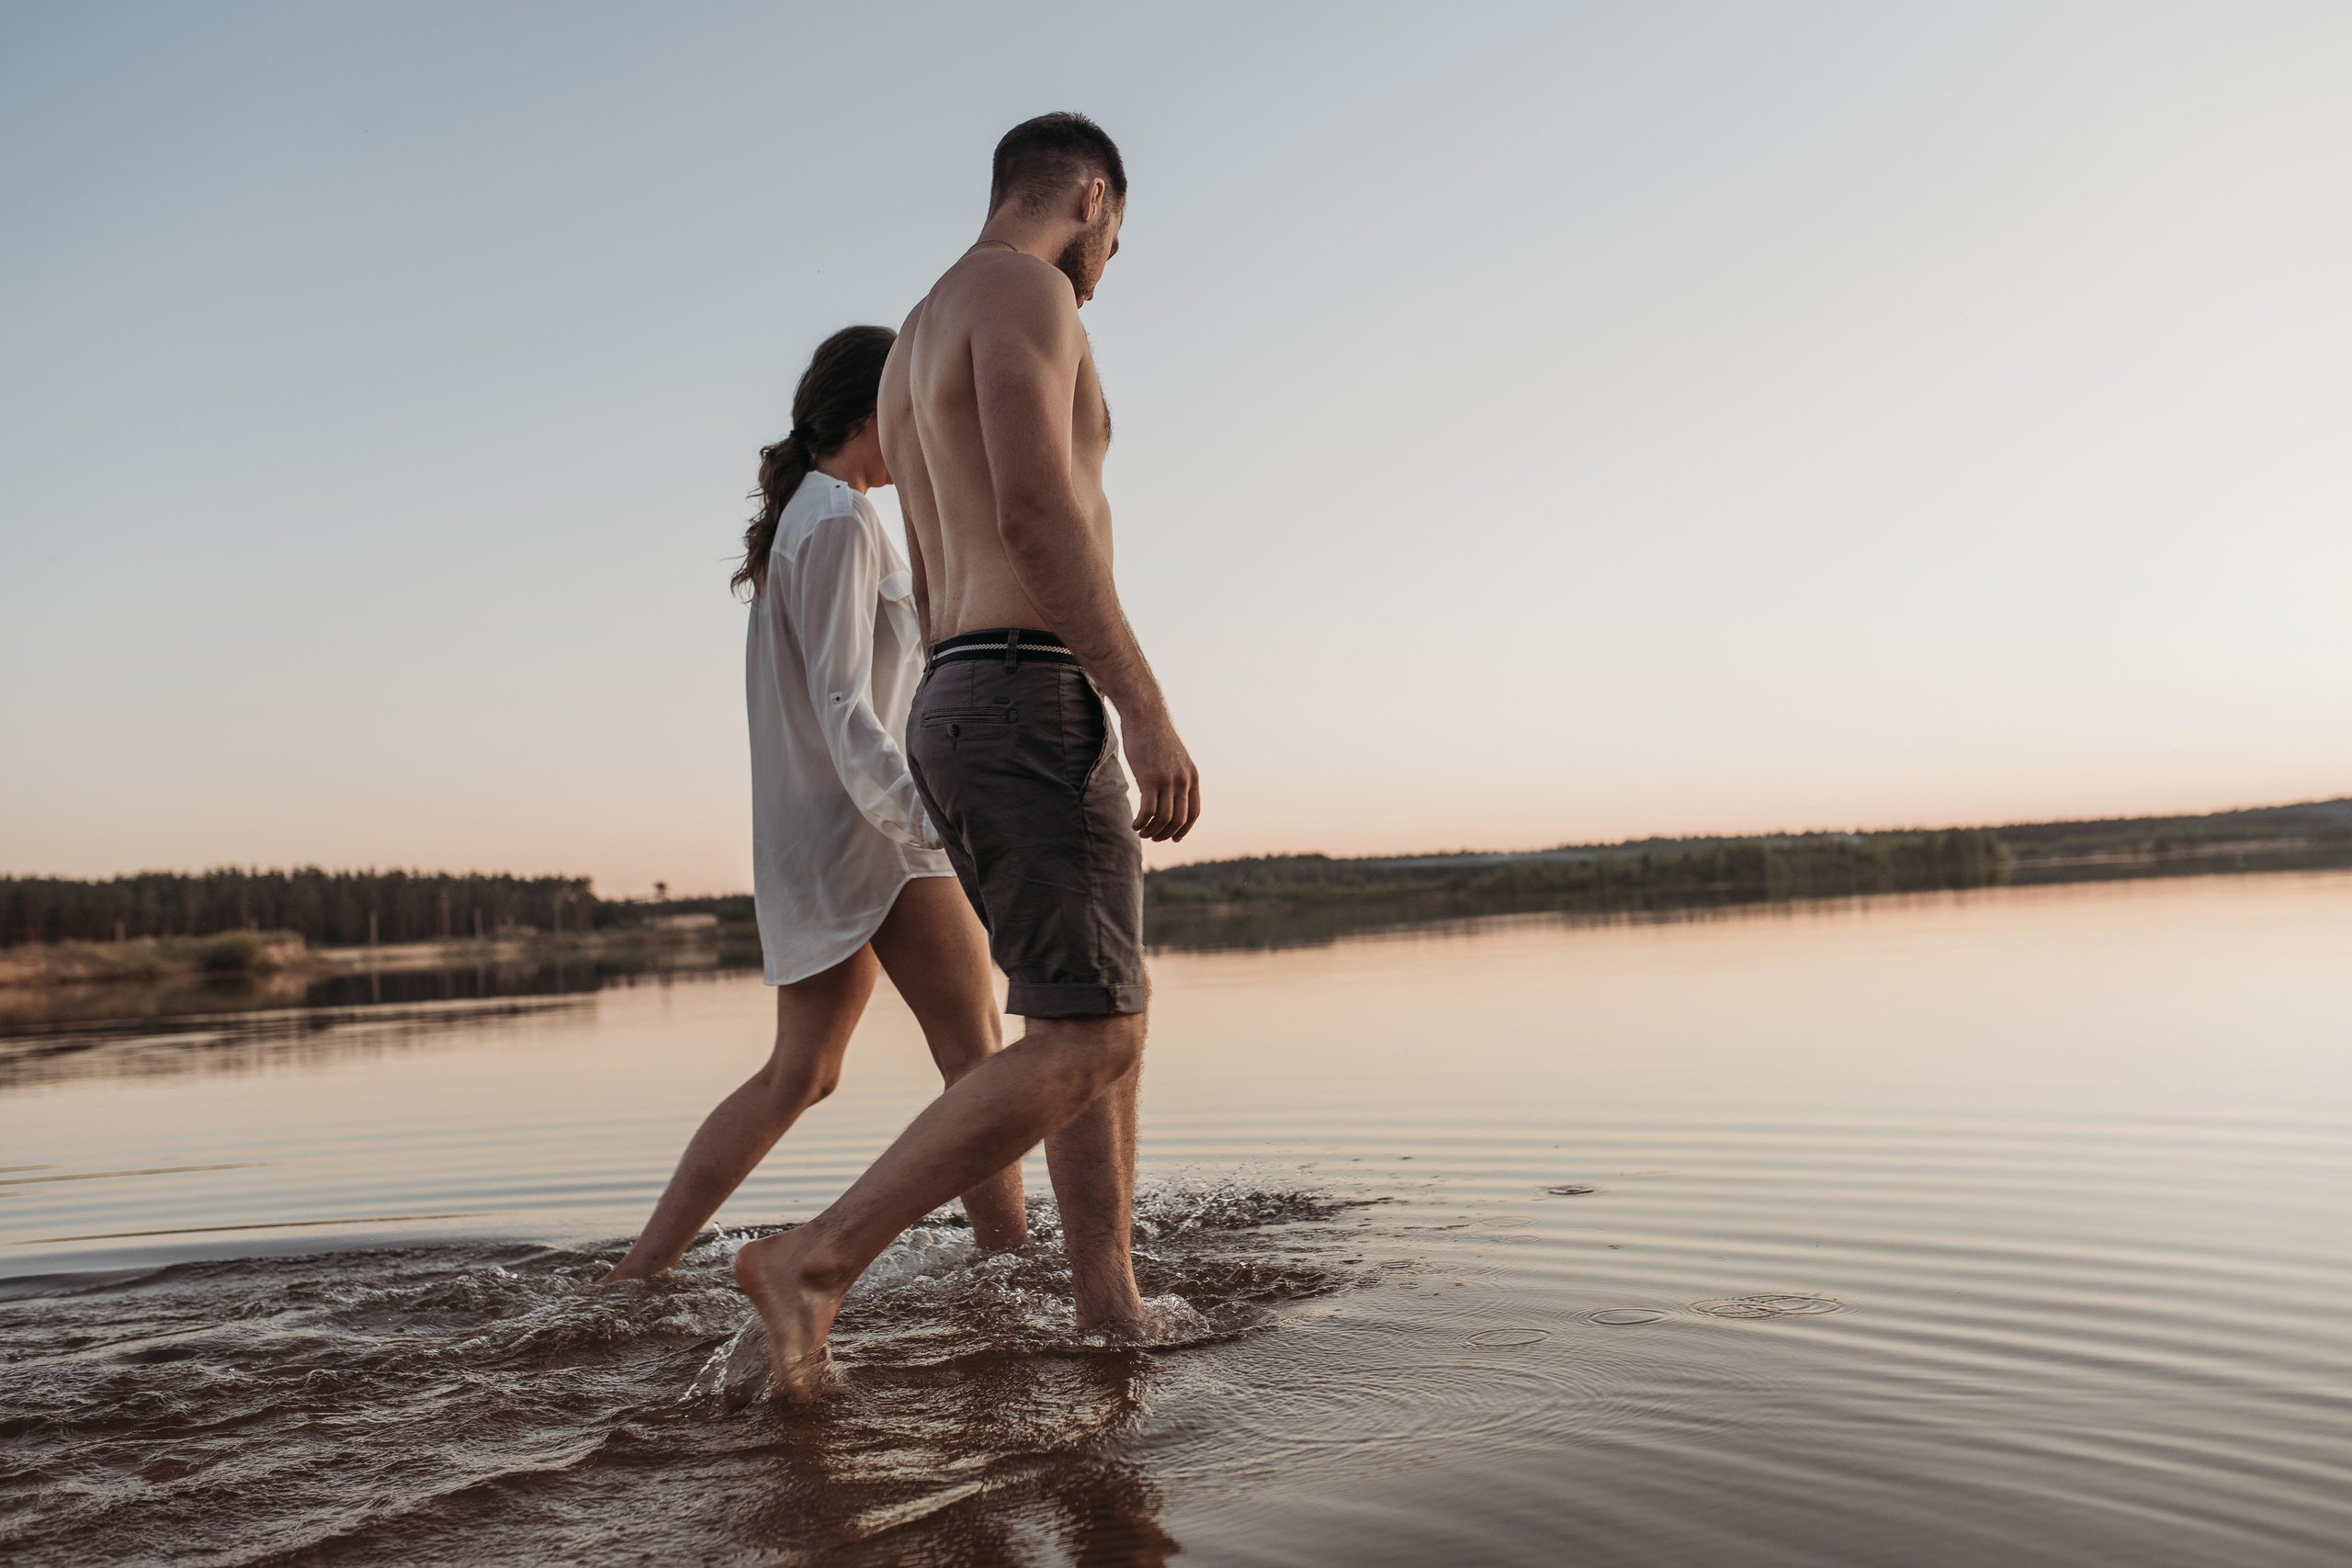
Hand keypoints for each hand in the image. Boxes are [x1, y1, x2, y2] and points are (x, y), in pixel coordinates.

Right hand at [1122, 709, 1200, 841]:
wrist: (1145, 717)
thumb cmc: (1156, 736)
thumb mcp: (1175, 758)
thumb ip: (1177, 776)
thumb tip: (1170, 795)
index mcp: (1192, 777)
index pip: (1194, 813)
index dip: (1184, 829)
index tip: (1174, 838)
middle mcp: (1183, 781)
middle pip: (1179, 820)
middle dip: (1166, 834)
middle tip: (1153, 838)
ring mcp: (1167, 781)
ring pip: (1163, 819)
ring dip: (1152, 831)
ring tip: (1142, 832)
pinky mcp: (1149, 779)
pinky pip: (1148, 811)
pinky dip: (1142, 823)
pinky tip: (1135, 825)